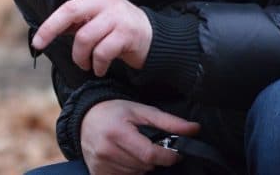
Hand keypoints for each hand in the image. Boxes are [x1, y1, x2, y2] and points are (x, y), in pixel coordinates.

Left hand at [31, 0, 152, 75]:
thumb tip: (49, 33)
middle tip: (38, 43)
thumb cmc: (115, 28)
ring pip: (84, 38)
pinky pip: (101, 53)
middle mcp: (105, 0)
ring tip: (84, 64)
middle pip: (70, 11)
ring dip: (79, 57)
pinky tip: (98, 68)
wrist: (152, 40)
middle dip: (50, 29)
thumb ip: (74, 21)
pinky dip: (96, 65)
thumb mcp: (94, 19)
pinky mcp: (127, 33)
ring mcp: (116, 16)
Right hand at [81, 99, 199, 174]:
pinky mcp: (97, 173)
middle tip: (147, 145)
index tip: (174, 154)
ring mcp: (100, 164)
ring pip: (136, 174)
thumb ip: (168, 121)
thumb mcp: (141, 111)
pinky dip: (130, 171)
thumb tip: (195, 129)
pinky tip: (125, 158)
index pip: (150, 155)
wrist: (85, 117)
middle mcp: (106, 150)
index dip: (167, 157)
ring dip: (141, 166)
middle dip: (153, 159)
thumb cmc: (114, 112)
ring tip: (134, 150)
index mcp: (117, 132)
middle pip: (144, 166)